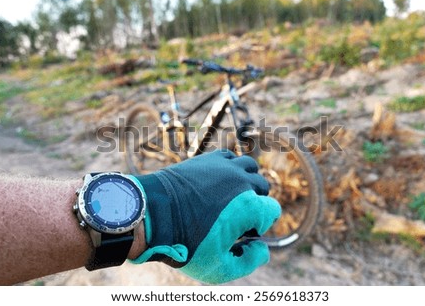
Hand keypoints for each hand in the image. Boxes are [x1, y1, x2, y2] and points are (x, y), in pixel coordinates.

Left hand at [130, 150, 280, 283]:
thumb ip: (250, 261)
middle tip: (235, 216)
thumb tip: (263, 248)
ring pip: (249, 167)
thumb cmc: (184, 244)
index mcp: (250, 206)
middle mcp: (241, 181)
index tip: (243, 232)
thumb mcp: (219, 268)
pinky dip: (229, 168)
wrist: (152, 215)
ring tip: (230, 195)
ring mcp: (224, 167)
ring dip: (246, 180)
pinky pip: (229, 157)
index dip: (261, 224)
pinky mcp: (208, 159)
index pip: (272, 210)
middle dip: (255, 202)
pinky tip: (218, 181)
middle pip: (262, 186)